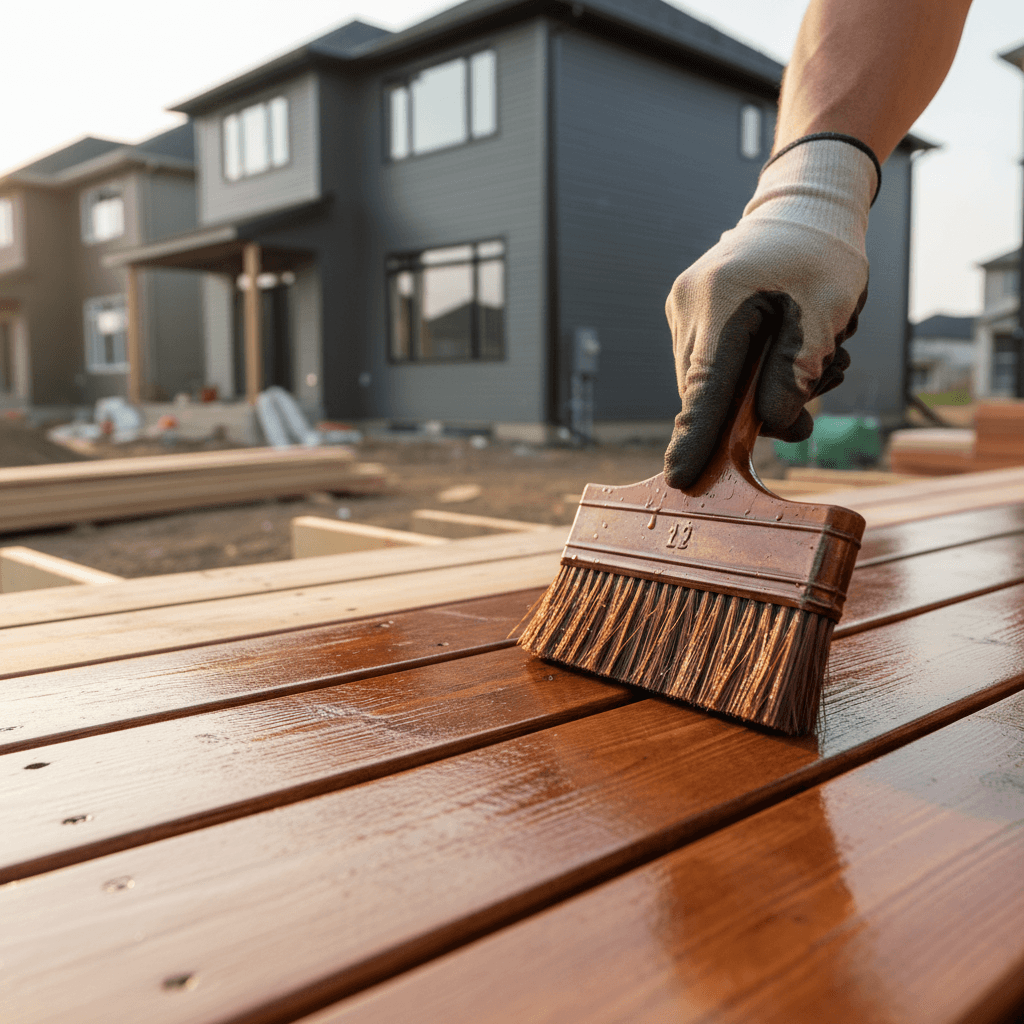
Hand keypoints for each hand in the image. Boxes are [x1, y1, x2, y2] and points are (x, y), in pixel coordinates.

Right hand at [663, 136, 876, 489]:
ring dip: (757, 388)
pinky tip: (786, 347)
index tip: (679, 479)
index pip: (705, 385)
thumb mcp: (827, 311)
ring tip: (816, 351)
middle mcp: (688, 306)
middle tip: (823, 377)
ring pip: (710, 382)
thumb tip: (771, 426)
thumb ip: (797, 371)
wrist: (804, 209)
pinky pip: (712, 365)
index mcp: (720, 300)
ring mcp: (683, 311)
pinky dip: (748, 372)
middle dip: (756, 407)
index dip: (695, 437)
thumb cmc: (822, 256)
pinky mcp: (688, 316)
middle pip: (707, 390)